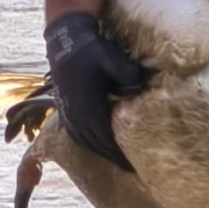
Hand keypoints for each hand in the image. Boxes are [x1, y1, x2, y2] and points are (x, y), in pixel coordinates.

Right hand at [45, 11, 149, 171]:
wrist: (65, 39)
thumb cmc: (90, 49)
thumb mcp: (111, 58)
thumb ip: (129, 74)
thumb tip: (145, 85)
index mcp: (87, 107)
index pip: (105, 140)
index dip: (119, 153)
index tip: (134, 164)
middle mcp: (75, 115)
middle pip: (95, 145)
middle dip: (112, 157)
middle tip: (130, 168)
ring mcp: (67, 112)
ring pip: (84, 141)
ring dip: (100, 151)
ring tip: (116, 159)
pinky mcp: (64, 108)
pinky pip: (76, 134)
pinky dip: (88, 142)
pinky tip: (98, 143)